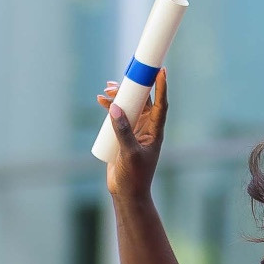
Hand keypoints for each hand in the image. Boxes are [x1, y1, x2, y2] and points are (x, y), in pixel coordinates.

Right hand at [96, 68, 168, 200]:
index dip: (162, 87)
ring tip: (106, 90)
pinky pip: (118, 116)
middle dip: (133, 88)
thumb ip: (123, 131)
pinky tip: (101, 101)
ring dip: (120, 97)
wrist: (127, 193)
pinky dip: (110, 108)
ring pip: (129, 107)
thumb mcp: (129, 153)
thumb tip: (115, 108)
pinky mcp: (123, 136)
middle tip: (119, 81)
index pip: (161, 105)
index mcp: (155, 131)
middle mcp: (147, 128)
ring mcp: (135, 131)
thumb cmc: (134, 176)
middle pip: (143, 101)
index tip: (161, 70)